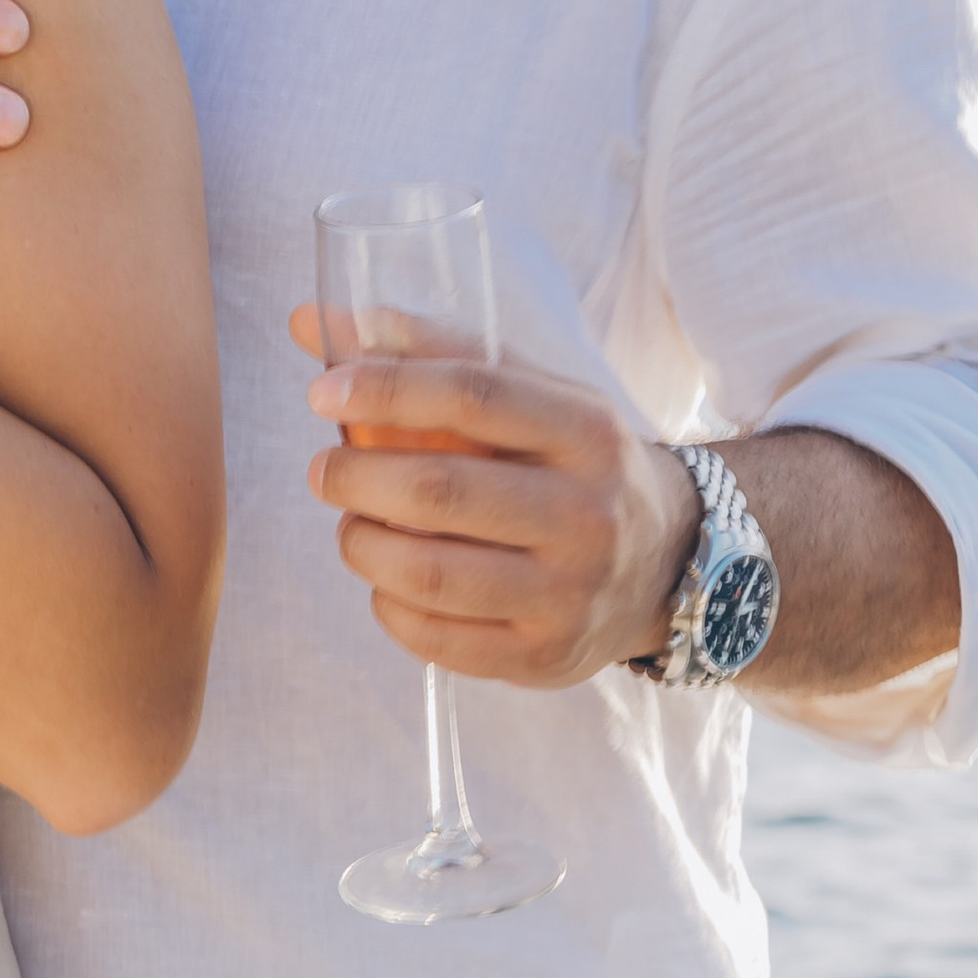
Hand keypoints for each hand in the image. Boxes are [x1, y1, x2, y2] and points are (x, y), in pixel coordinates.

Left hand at [288, 311, 701, 687]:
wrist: (666, 561)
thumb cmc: (569, 462)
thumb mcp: (531, 393)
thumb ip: (428, 352)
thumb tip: (311, 321)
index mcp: (585, 430)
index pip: (474, 395)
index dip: (386, 388)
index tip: (322, 392)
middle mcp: (587, 514)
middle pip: (441, 491)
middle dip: (356, 477)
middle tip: (323, 470)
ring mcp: (569, 593)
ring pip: (431, 575)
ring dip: (362, 546)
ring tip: (351, 526)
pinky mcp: (544, 656)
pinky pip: (438, 640)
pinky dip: (388, 607)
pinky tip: (385, 582)